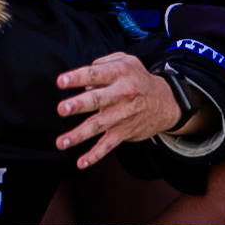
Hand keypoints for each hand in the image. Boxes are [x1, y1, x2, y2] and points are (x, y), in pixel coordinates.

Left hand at [52, 53, 181, 161]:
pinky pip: (108, 145)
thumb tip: (83, 81)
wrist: (164, 103)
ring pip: (98, 125)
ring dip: (79, 135)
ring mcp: (122, 115)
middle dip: (79, 105)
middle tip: (62, 109)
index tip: (61, 82)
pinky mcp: (123, 132)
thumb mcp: (126, 61)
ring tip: (61, 142)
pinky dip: (95, 155)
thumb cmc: (137, 79)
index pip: (95, 74)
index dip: (77, 77)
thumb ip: (103, 64)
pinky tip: (82, 163)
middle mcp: (121, 94)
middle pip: (97, 99)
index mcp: (119, 73)